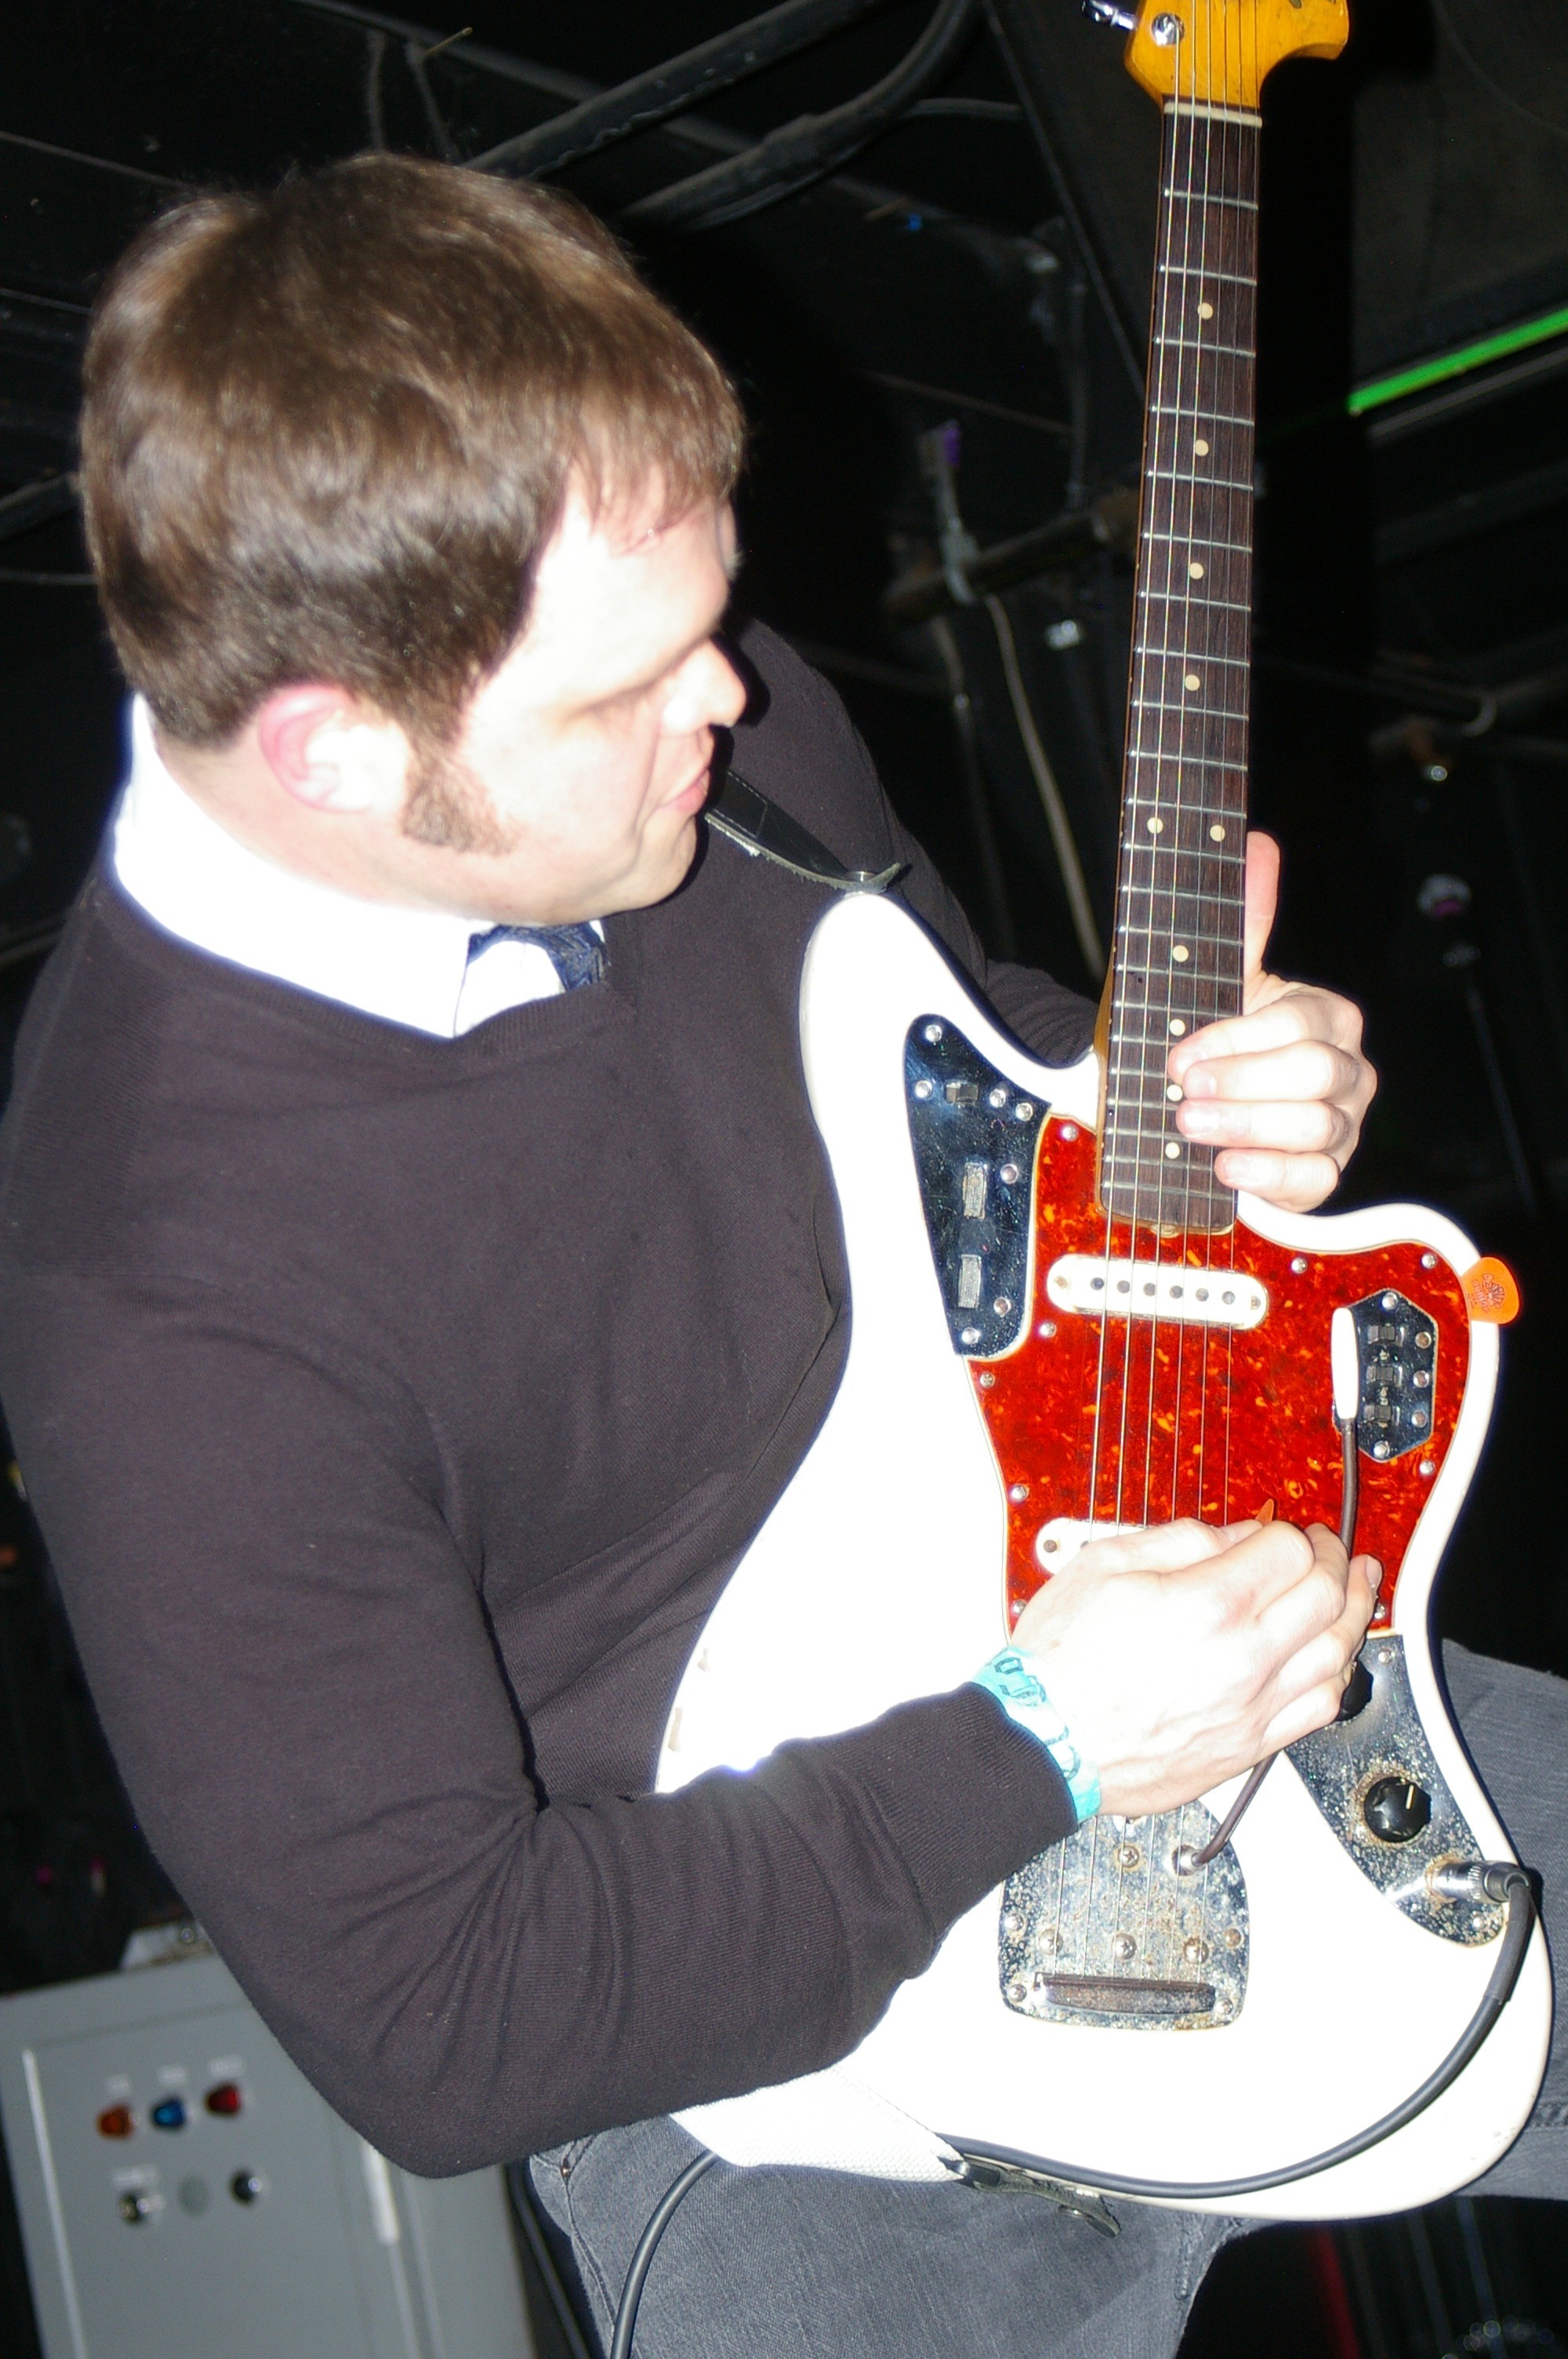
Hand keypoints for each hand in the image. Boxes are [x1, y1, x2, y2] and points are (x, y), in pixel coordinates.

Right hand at [1010, 1517, 1377, 1818]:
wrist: (1046, 1742)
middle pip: (1326, 1597)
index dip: (1292, 1531)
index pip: (1288, 1552)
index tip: (1283, 1530)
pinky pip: (1320, 1709)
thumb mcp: (1104, 1564)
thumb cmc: (1062, 1661)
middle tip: (1331, 1549)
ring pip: (1337, 1655)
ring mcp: (1251, 1707)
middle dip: (1336, 1562)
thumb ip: (1179, 1539)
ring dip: (1356, 1613)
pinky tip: (1336, 1658)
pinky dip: (1339, 1675)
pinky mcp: (1249, 1746)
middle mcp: (1242, 1658)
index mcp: (1208, 1604)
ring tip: (1359, 1589)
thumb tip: (1233, 1536)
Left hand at [1166, 832, 1375, 1211]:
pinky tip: (1225, 1166)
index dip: (1238, 1041)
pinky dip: (1267, 1173)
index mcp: (1329, 1016)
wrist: (1205, 1098)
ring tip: (1190, 1125)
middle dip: (1242, 1084)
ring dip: (1245, 1126)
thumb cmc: (1216, 1035)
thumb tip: (1257, 840)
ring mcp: (1342, 1125)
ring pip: (1315, 1126)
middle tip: (1182, 1094)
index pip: (1298, 1024)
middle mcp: (1347, 1070)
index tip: (1180, 1055)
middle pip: (1312, 1074)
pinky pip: (1313, 1179)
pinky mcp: (1324, 1174)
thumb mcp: (1222, 977)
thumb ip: (1245, 918)